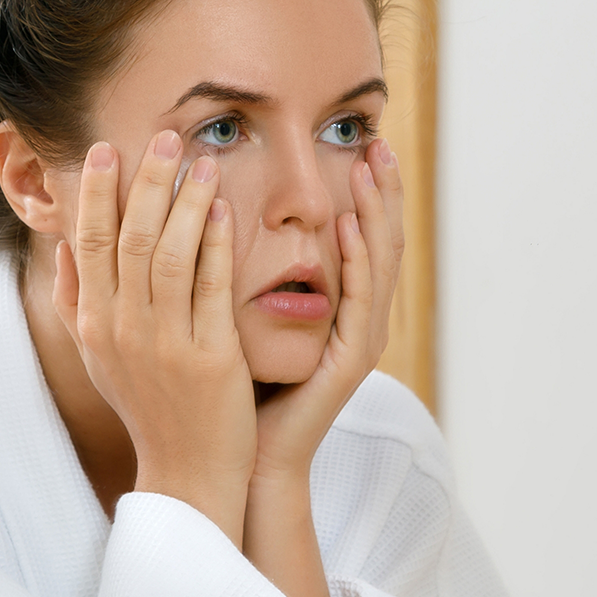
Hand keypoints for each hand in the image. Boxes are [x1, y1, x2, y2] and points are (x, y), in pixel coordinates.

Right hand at [51, 130, 258, 543]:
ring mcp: (165, 343)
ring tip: (202, 160)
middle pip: (127, 238)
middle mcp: (122, 330)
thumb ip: (75, 301)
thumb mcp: (99, 357)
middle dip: (144, 182)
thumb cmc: (148, 408)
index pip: (87, 242)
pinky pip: (212, 287)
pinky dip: (217, 243)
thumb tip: (61, 245)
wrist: (187, 473)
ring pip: (168, 255)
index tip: (105, 148)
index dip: (94, 191)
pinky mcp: (210, 356)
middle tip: (164, 136)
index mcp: (95, 324)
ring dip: (185, 201)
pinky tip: (226, 209)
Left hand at [250, 138, 405, 482]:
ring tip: (371, 168)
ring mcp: (360, 340)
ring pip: (380, 264)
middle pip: (382, 240)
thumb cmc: (234, 387)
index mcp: (339, 307)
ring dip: (378, 212)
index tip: (358, 141)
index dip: (365, 191)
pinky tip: (351, 227)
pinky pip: (360, 302)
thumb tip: (213, 211)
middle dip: (383, 189)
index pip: (361, 235)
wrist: (242, 457)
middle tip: (376, 139)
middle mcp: (359, 319)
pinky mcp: (350, 362)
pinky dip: (358, 261)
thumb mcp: (240, 313)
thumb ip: (246, 269)